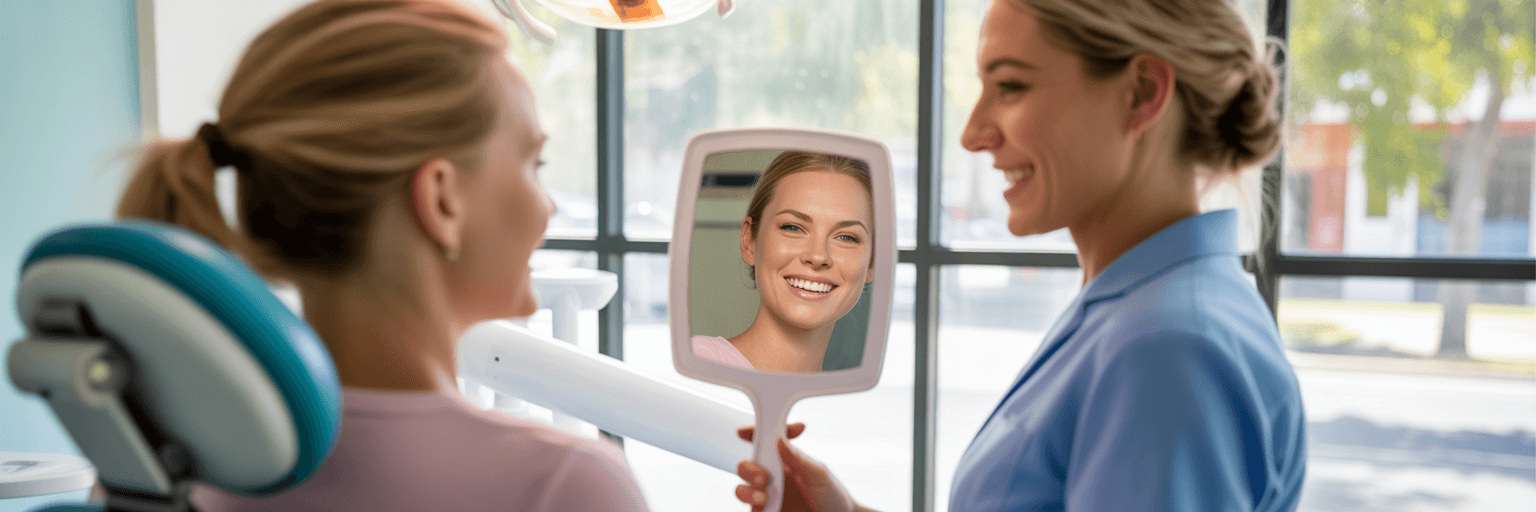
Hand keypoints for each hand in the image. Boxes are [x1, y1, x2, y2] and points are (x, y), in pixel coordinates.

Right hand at [735, 423, 866, 511]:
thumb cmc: (831, 495)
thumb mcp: (819, 474)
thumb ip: (799, 458)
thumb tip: (780, 441)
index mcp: (786, 460)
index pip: (765, 442)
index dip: (753, 433)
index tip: (744, 432)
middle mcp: (773, 476)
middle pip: (746, 466)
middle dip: (748, 469)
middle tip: (763, 478)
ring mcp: (768, 496)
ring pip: (742, 489)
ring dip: (748, 492)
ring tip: (764, 498)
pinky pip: (752, 510)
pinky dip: (755, 508)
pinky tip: (765, 508)